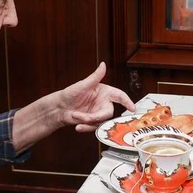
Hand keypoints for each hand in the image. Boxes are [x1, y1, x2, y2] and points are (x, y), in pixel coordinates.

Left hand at [12, 63, 134, 151]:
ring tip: (76, 117)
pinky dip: (86, 127)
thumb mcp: (83, 84)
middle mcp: (103, 103)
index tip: (133, 108)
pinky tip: (78, 126)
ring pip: (101, 121)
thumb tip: (103, 64)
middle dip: (96, 116)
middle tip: (86, 117)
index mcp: (104, 92)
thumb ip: (95, 76)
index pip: (120, 96)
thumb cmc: (69, 93)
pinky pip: (94, 127)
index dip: (127, 101)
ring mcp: (98, 113)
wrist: (59, 108)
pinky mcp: (92, 122)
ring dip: (88, 121)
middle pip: (109, 112)